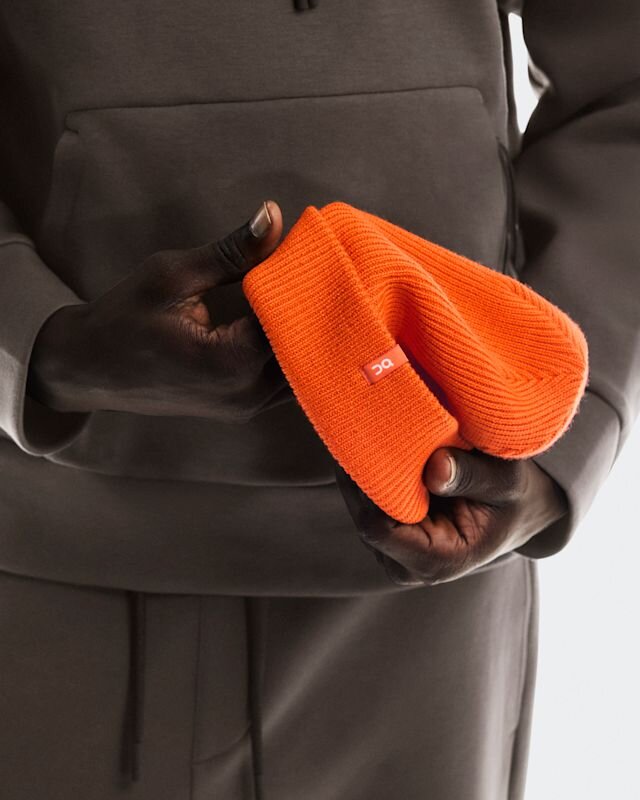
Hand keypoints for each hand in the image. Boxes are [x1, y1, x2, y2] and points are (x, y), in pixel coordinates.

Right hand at [27, 200, 293, 421]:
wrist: (88, 369)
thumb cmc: (122, 319)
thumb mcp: (172, 276)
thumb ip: (231, 251)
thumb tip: (272, 215)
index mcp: (232, 362)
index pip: (295, 318)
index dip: (309, 284)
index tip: (316, 252)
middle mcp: (247, 393)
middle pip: (308, 348)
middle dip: (315, 309)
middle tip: (320, 268)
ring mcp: (246, 407)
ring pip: (302, 368)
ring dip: (307, 331)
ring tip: (308, 289)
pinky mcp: (242, 408)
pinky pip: (285, 379)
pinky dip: (293, 350)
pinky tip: (292, 318)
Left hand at [335, 447, 568, 585]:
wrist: (520, 509)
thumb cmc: (515, 495)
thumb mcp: (507, 480)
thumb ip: (472, 475)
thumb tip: (434, 468)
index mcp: (439, 560)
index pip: (379, 528)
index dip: (368, 486)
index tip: (368, 442)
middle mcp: (410, 566)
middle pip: (363, 517)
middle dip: (361, 473)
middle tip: (360, 423)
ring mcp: (396, 553)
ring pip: (361, 508)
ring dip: (362, 470)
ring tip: (365, 426)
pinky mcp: (390, 535)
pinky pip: (367, 503)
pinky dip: (370, 473)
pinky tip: (372, 442)